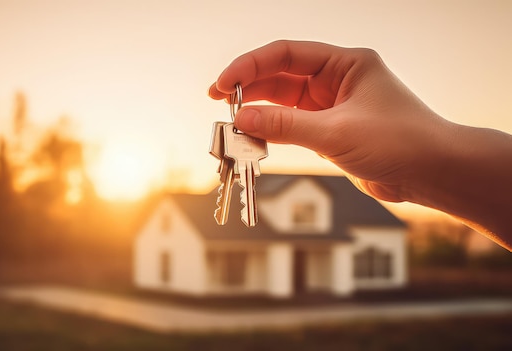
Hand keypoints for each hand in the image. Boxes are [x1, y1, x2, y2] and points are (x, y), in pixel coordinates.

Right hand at [209, 40, 452, 202]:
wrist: (433, 173)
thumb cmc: (400, 142)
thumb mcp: (336, 132)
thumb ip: (285, 126)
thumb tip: (241, 119)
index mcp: (345, 63)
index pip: (287, 54)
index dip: (250, 66)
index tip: (223, 83)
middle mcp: (336, 80)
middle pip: (280, 77)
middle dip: (248, 88)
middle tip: (217, 101)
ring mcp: (331, 106)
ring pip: (283, 103)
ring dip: (257, 112)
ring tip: (231, 123)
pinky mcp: (329, 131)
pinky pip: (291, 126)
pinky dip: (271, 131)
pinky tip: (252, 137)